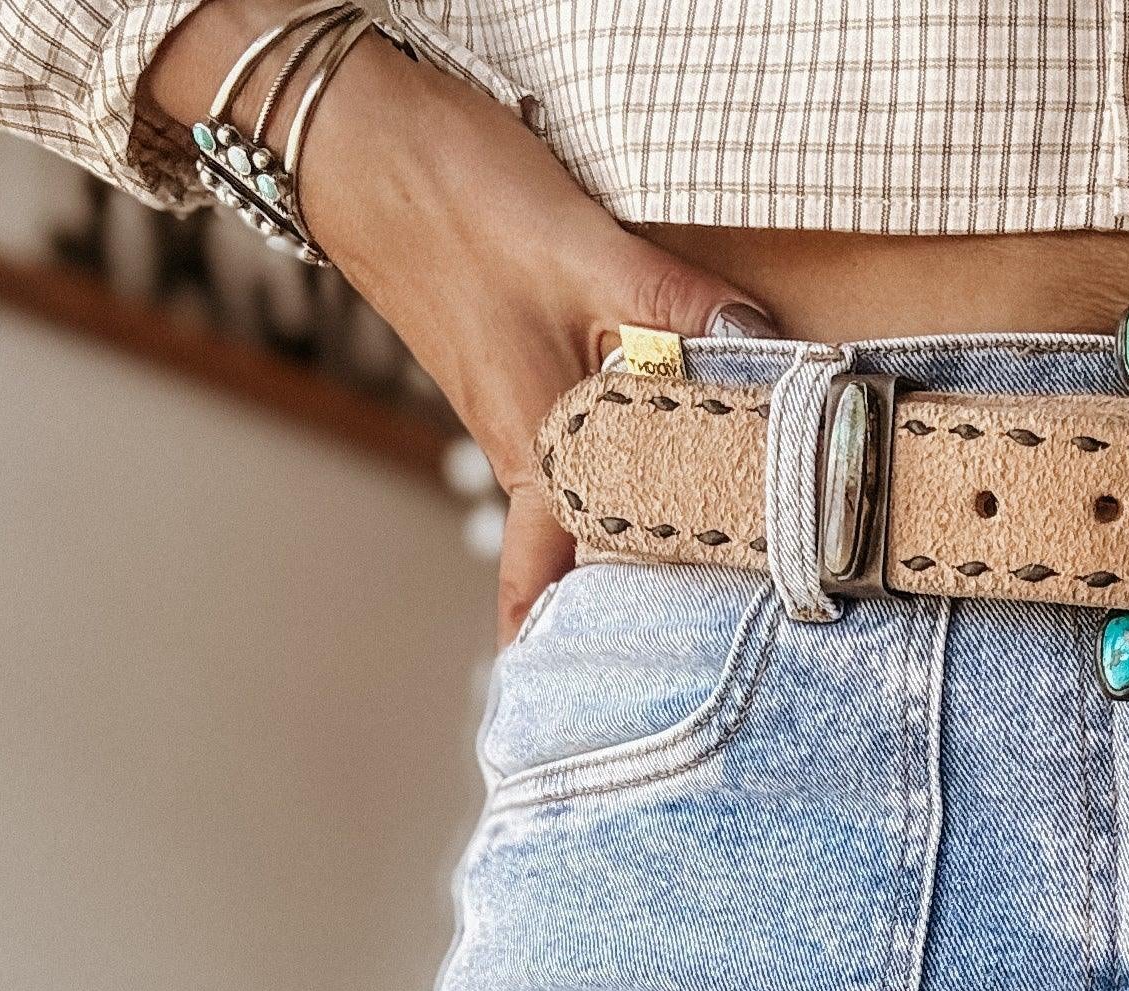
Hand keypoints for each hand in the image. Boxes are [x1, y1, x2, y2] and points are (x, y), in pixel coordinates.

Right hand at [144, 0, 767, 637]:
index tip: (593, 718)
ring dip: (627, 547)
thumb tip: (768, 353)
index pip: (548, 582)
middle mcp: (526, 447)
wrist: (360, 134)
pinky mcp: (523, 369)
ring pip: (584, 504)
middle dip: (619, 616)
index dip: (565, 652)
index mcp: (537, 448)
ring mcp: (522, 410)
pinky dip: (625, 476)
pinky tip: (672, 467)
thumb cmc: (453, 199)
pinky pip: (582, 449)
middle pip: (574, 560)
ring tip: (700, 589)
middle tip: (689, 670)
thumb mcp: (589, 253)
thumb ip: (682, 310)